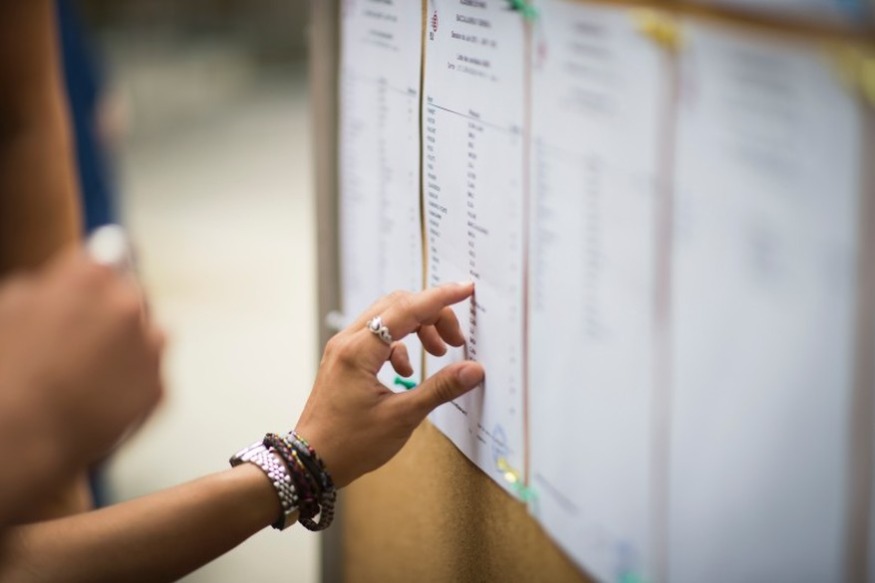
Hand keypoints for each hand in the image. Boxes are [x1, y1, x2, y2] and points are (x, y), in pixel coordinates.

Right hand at [0, 249, 164, 468]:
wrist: (18, 438)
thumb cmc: (3, 371)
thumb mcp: (9, 309)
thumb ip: (46, 288)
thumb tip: (62, 285)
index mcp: (91, 276)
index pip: (110, 256)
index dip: (98, 274)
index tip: (97, 282)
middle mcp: (129, 304)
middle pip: (130, 298)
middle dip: (112, 314)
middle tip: (81, 342)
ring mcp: (150, 348)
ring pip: (149, 336)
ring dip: (130, 347)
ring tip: (90, 374)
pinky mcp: (159, 388)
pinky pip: (150, 377)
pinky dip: (132, 385)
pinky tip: (99, 400)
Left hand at [294, 282, 484, 487]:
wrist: (309, 463)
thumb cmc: (350, 444)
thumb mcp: (401, 417)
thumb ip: (439, 388)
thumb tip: (474, 370)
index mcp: (359, 350)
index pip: (407, 309)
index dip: (440, 298)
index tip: (466, 289)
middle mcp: (348, 341)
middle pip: (397, 306)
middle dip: (432, 315)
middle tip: (456, 340)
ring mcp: (343, 349)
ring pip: (387, 318)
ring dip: (417, 327)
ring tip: (440, 352)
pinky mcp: (344, 361)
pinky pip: (376, 337)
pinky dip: (400, 344)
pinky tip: (408, 370)